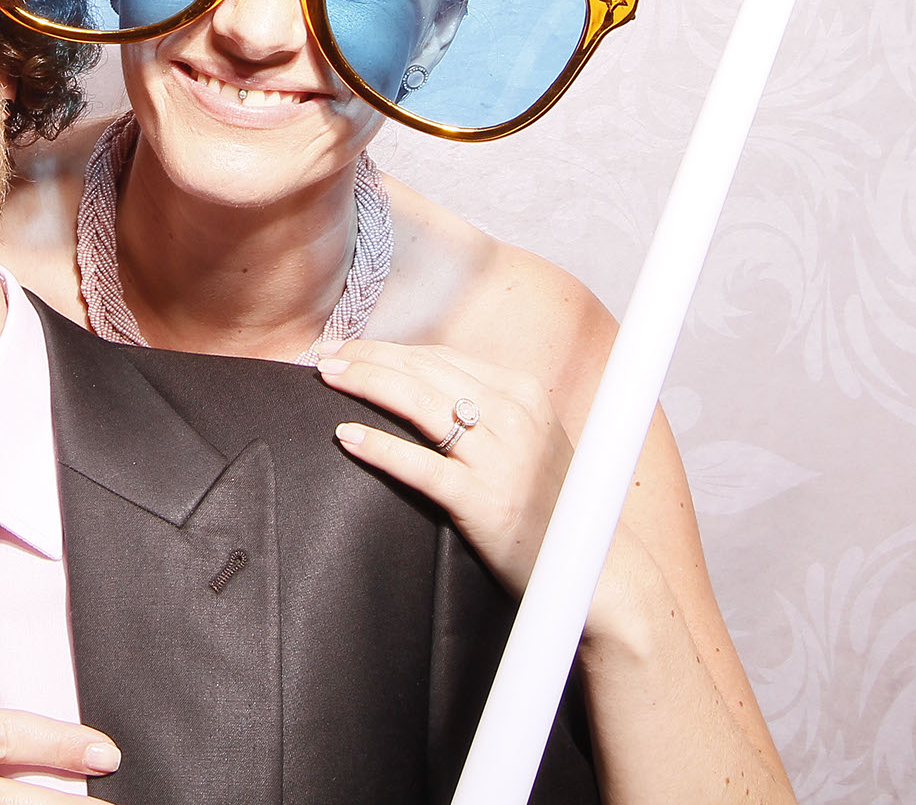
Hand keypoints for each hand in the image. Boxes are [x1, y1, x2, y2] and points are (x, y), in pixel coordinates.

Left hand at [316, 339, 575, 596]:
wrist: (592, 569)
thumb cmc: (550, 505)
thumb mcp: (529, 439)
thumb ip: (487, 409)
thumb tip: (424, 385)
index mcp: (523, 392)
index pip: (441, 357)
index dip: (390, 349)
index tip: (351, 346)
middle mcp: (514, 414)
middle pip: (424, 371)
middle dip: (368, 358)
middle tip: (324, 355)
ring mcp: (500, 456)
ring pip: (419, 404)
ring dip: (366, 383)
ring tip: (327, 377)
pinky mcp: (485, 499)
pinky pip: (421, 466)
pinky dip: (380, 447)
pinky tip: (346, 436)